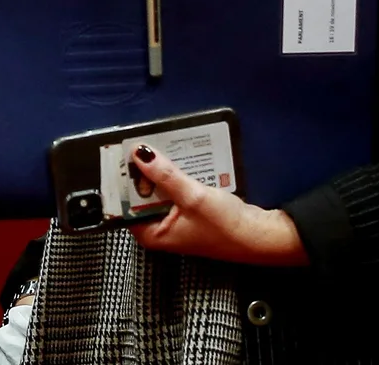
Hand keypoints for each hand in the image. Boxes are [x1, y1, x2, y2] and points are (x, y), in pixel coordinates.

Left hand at [127, 144, 307, 266]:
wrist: (261, 237)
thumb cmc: (225, 225)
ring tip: (154, 143)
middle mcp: (158, 229)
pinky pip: (174, 190)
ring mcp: (174, 221)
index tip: (117, 155)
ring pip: (159, 190)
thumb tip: (138, 153)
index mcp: (151, 234)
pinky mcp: (188, 213)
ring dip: (160, 171)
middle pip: (141, 195)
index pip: (124, 205)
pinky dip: (175, 176)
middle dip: (142, 172)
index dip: (121, 180)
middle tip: (137, 142)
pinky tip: (175, 156)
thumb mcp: (192, 198)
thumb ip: (165, 175)